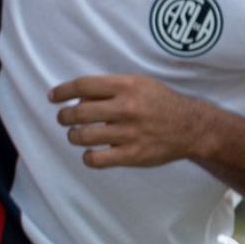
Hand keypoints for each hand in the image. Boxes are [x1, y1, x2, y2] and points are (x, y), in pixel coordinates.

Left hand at [51, 74, 212, 167]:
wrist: (191, 127)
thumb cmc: (160, 102)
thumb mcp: (138, 84)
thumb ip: (110, 87)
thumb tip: (78, 97)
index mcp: (126, 86)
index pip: (83, 85)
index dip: (63, 91)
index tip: (53, 97)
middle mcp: (126, 108)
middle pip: (79, 112)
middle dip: (64, 116)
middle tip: (63, 118)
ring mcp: (129, 133)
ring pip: (84, 136)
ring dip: (73, 136)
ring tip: (75, 135)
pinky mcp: (133, 155)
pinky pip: (98, 159)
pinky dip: (88, 157)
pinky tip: (90, 153)